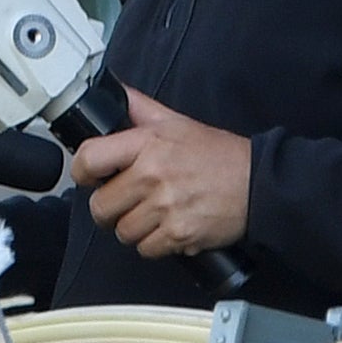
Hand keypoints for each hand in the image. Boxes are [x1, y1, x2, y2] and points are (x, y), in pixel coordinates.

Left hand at [66, 90, 251, 261]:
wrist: (258, 184)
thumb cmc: (219, 155)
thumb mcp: (177, 122)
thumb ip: (140, 108)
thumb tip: (114, 93)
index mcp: (147, 144)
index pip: (89, 158)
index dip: (82, 171)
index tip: (90, 176)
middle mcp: (153, 176)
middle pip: (100, 206)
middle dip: (110, 207)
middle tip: (126, 201)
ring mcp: (165, 208)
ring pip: (122, 232)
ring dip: (133, 227)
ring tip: (152, 214)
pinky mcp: (179, 234)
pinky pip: (146, 249)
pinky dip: (155, 244)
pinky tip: (168, 227)